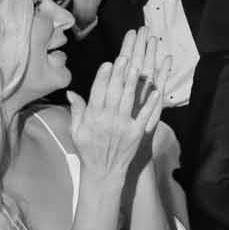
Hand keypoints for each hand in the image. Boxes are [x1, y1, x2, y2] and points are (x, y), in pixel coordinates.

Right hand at [67, 27, 167, 182]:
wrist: (103, 172)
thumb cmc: (88, 150)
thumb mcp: (76, 131)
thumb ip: (76, 110)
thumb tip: (71, 92)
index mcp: (92, 118)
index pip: (98, 93)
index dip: (103, 77)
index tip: (108, 63)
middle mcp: (108, 120)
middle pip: (114, 92)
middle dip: (120, 74)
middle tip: (126, 57)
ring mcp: (123, 126)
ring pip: (129, 100)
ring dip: (133, 83)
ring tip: (138, 67)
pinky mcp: (136, 133)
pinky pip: (145, 116)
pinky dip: (151, 103)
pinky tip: (156, 90)